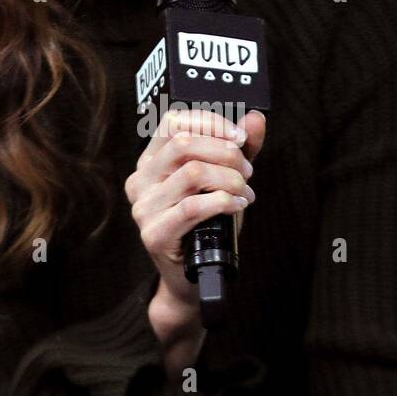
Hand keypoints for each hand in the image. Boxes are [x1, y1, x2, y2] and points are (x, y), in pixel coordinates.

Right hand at [124, 107, 266, 314]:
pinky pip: (193, 207)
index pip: (173, 122)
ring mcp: (143, 208)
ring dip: (230, 180)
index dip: (210, 122)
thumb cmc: (208, 224)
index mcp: (151, 161)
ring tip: (245, 192)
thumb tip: (255, 118)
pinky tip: (238, 206)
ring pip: (192, 173)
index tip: (239, 138)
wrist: (194, 277)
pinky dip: (223, 202)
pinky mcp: (154, 234)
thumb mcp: (224, 180)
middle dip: (226, 153)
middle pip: (184, 144)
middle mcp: (140, 180)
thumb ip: (238, 148)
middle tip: (248, 171)